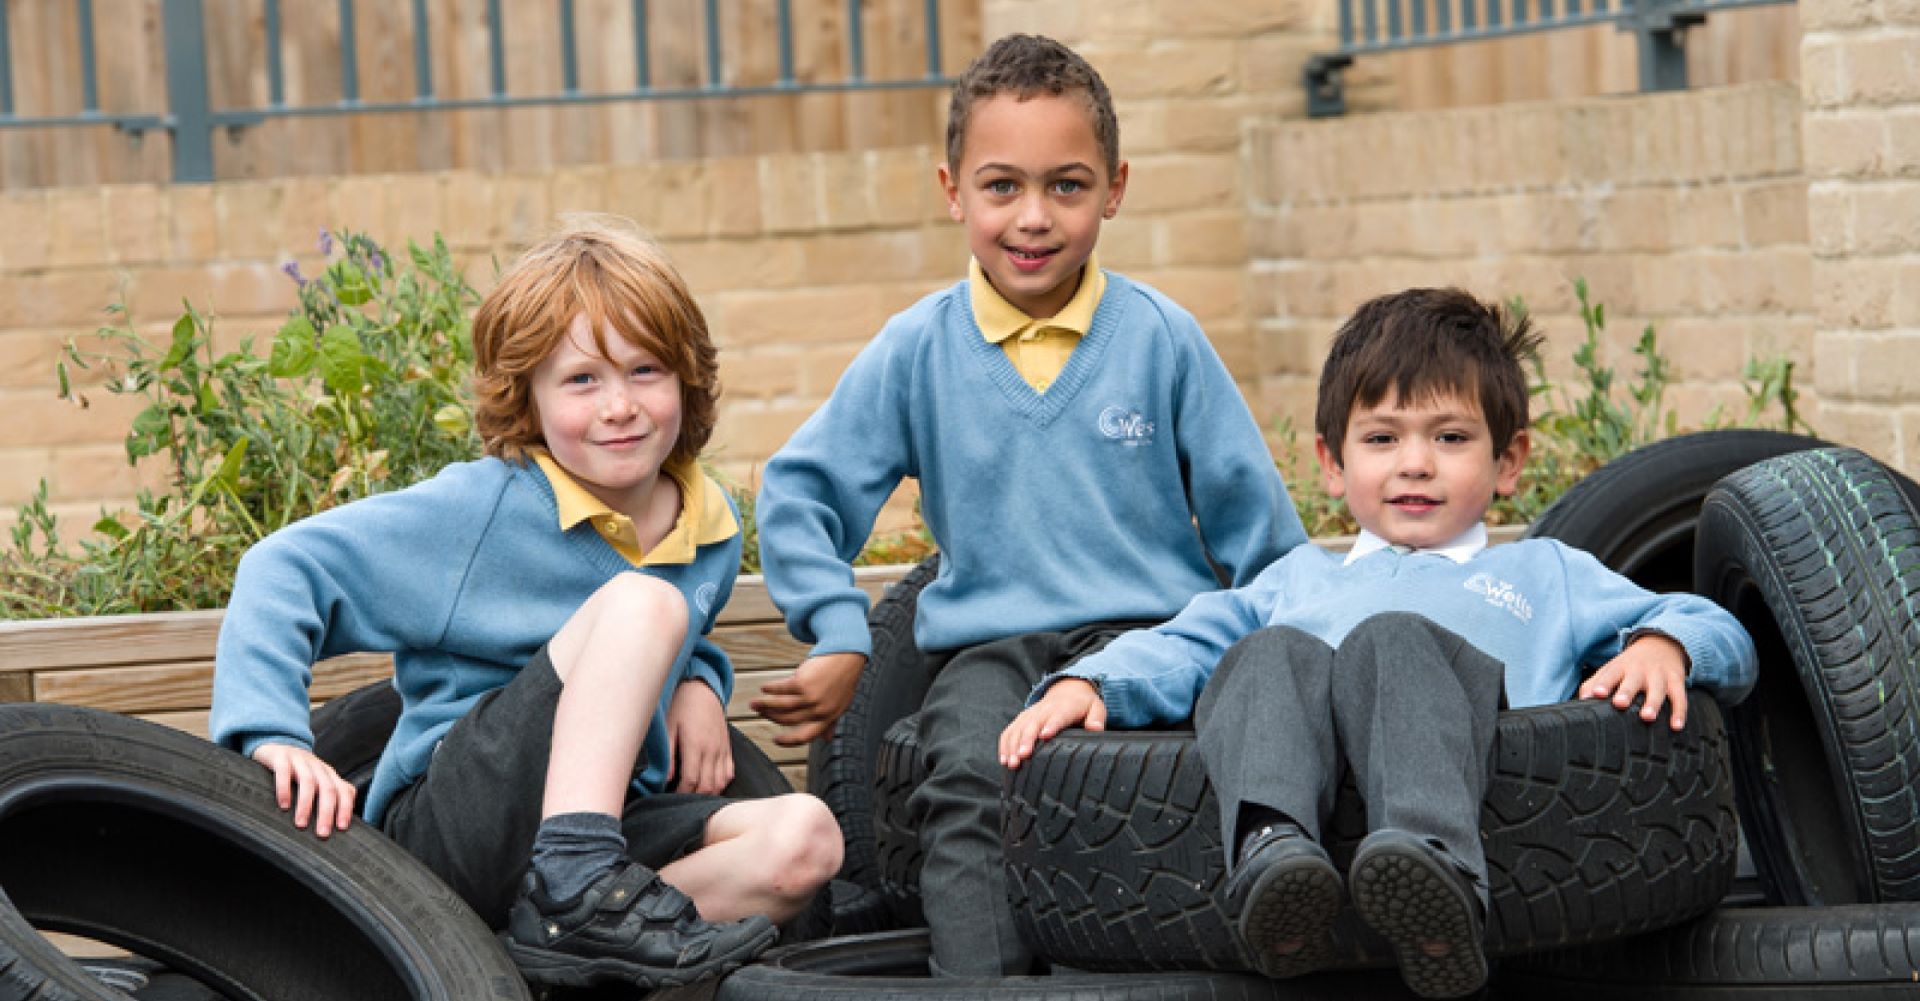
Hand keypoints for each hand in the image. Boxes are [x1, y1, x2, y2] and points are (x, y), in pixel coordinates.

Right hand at [251, 743, 355, 837]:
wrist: (276, 745)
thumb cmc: (298, 772)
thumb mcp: (317, 781)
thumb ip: (329, 797)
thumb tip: (339, 825)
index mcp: (329, 774)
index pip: (344, 791)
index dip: (345, 808)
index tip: (342, 828)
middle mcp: (318, 767)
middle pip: (328, 789)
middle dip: (327, 813)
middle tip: (322, 834)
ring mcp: (300, 760)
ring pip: (308, 782)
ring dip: (306, 805)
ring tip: (301, 824)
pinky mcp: (281, 757)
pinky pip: (284, 772)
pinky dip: (284, 789)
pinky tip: (283, 805)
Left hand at [667, 680, 733, 794]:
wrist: (702, 688)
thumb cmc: (681, 705)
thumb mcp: (668, 727)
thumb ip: (667, 755)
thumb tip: (665, 780)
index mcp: (695, 744)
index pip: (691, 780)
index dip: (680, 794)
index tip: (669, 797)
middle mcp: (712, 749)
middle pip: (707, 786)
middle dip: (693, 798)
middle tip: (679, 800)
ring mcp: (722, 749)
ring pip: (720, 783)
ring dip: (708, 793)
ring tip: (693, 795)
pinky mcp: (727, 747)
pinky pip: (729, 773)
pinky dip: (720, 784)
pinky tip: (709, 785)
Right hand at [752, 652, 865, 746]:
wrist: (847, 656)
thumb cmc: (842, 680)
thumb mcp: (841, 704)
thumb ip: (832, 722)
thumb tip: (827, 739)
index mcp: (828, 718)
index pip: (805, 737)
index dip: (789, 741)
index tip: (776, 740)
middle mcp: (818, 710)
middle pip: (788, 720)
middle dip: (771, 717)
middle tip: (760, 713)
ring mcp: (810, 697)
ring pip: (781, 706)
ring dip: (764, 705)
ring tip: (755, 703)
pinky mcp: (802, 683)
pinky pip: (780, 689)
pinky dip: (770, 689)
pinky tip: (764, 688)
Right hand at [999, 678, 1104, 769]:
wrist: (1068, 690)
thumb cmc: (1083, 705)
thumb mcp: (1095, 707)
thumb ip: (1096, 718)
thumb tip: (1095, 728)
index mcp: (1064, 708)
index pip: (1057, 716)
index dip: (1051, 725)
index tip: (1045, 735)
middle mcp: (1044, 709)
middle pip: (1032, 724)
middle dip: (1026, 740)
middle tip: (1022, 756)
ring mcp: (1030, 714)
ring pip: (1018, 728)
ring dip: (1012, 745)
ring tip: (1012, 763)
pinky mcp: (1022, 719)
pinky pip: (1010, 731)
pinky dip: (1005, 744)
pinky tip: (1004, 759)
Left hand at [1581, 633, 1689, 729]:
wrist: (1661, 645)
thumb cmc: (1630, 666)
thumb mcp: (1612, 669)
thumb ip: (1594, 684)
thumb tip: (1581, 700)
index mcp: (1620, 667)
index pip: (1609, 674)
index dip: (1603, 684)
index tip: (1597, 694)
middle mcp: (1639, 670)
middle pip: (1632, 680)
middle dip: (1626, 691)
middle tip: (1620, 703)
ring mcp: (1659, 675)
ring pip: (1657, 689)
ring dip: (1653, 702)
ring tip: (1647, 717)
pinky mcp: (1676, 681)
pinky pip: (1680, 697)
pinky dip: (1679, 712)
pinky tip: (1676, 726)